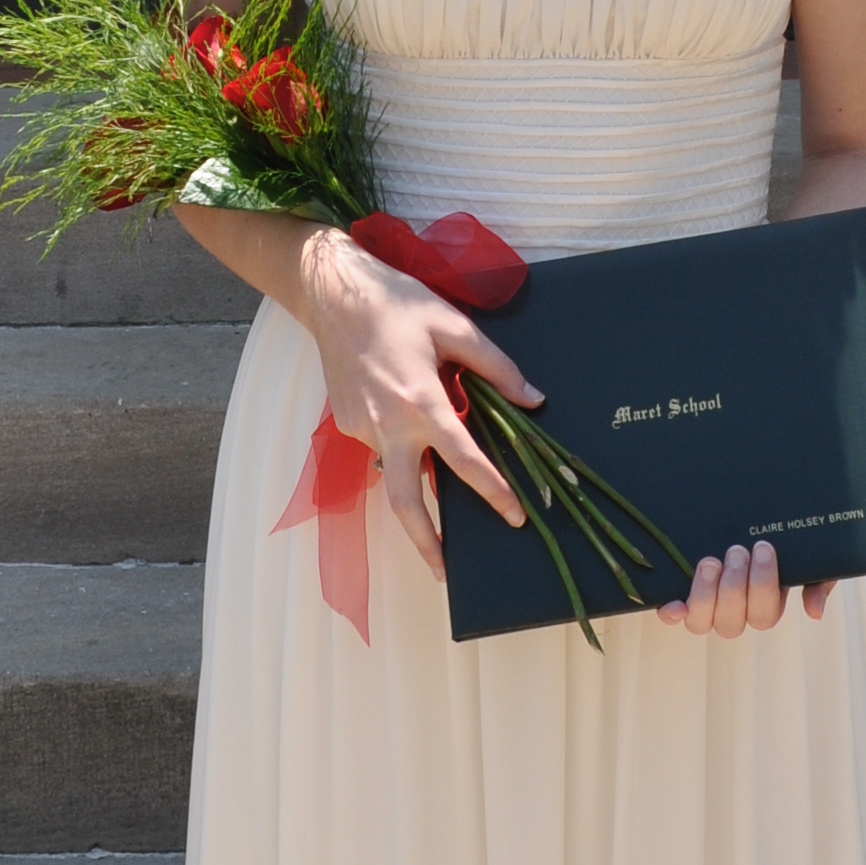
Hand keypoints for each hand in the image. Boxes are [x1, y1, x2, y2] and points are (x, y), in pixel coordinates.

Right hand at [295, 227, 539, 585]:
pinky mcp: (346, 422)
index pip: (464, 461)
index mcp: (421, 403)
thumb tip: (533, 400)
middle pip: (404, 501)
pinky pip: (379, 445)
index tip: (514, 515)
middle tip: (445, 571)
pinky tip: (402, 417)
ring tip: (435, 509)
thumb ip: (496, 368)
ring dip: (414, 488)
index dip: (493, 491)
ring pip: (392, 470)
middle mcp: (388, 426)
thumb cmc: (397, 303)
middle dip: (425, 542)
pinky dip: (397, 445)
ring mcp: (361, 428)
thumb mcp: (454, 326)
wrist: (332, 293)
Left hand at [656, 543, 834, 632]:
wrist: (757, 516)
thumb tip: (814, 612)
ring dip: (706, 594)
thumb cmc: (787, 543)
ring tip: (711, 561)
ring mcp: (708, 607)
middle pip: (732, 622)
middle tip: (738, 549)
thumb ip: (819, 582)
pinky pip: (675, 616)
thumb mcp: (811, 558)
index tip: (764, 547)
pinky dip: (672, 613)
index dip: (762, 585)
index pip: (764, 615)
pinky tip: (673, 604)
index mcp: (766, 606)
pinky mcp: (685, 596)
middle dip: (734, 586)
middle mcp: (736, 613)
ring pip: (702, 623)